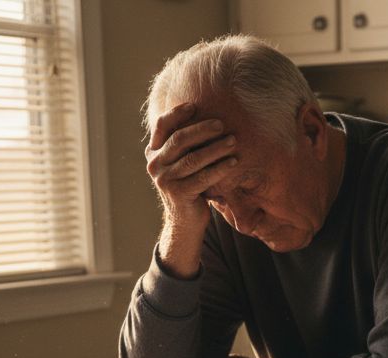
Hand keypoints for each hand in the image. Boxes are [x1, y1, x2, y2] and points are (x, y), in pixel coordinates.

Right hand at [145, 103, 239, 276]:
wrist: (185, 221)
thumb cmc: (189, 185)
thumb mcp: (183, 162)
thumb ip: (186, 144)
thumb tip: (206, 114)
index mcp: (153, 153)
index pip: (162, 126)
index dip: (177, 114)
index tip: (195, 105)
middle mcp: (155, 165)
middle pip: (179, 140)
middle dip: (202, 129)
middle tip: (222, 124)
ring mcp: (165, 180)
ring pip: (192, 158)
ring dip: (215, 148)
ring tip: (233, 141)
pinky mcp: (179, 194)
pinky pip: (203, 177)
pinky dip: (220, 168)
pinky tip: (234, 162)